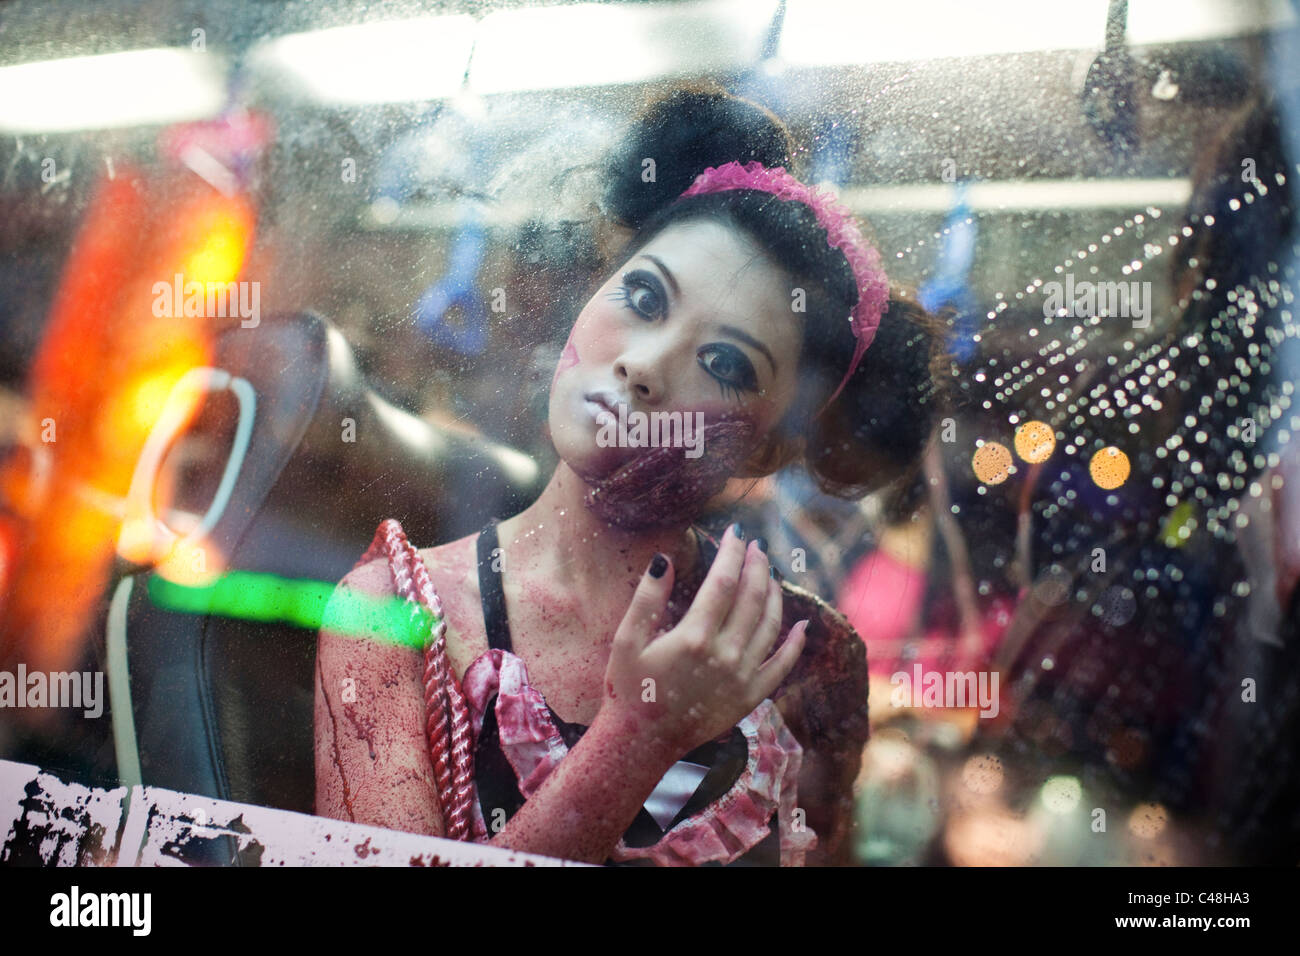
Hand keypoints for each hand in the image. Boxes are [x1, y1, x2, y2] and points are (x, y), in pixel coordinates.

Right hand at [601, 524, 808, 758]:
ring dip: (774, 595)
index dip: (732, 552)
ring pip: (770, 626)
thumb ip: (647, 598)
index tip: (736, 531)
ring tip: (771, 573)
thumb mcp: (627, 640)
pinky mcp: (750, 698)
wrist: (641, 742)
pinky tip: (802, 626)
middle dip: (757, 566)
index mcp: (694, 637)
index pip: (723, 582)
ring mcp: (741, 678)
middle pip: (752, 598)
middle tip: (757, 545)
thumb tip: (663, 558)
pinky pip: (780, 667)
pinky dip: (794, 645)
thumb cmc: (629, 688)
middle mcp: (724, 655)